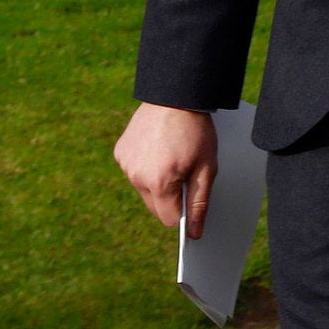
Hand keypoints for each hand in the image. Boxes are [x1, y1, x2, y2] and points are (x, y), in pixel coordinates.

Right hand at [114, 103, 217, 239]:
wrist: (175, 95)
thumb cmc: (196, 131)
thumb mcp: (207, 168)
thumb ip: (200, 203)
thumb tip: (194, 233)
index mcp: (159, 183)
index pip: (169, 219)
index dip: (184, 213)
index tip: (193, 201)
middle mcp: (136, 177)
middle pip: (155, 206)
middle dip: (171, 197)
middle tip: (186, 171)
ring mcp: (126, 164)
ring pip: (144, 188)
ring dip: (157, 181)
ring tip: (172, 156)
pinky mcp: (120, 152)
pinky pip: (135, 170)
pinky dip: (146, 166)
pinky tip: (159, 148)